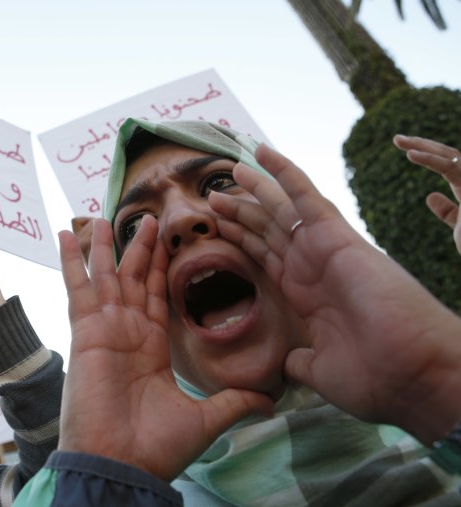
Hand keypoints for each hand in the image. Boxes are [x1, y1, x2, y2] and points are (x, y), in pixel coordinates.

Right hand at [58, 216, 272, 480]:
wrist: (123, 464)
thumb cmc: (157, 447)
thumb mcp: (206, 418)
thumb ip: (234, 401)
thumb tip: (271, 400)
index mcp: (153, 346)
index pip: (158, 295)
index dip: (162, 268)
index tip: (168, 241)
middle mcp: (128, 332)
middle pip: (134, 279)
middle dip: (140, 249)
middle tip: (148, 218)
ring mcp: (105, 329)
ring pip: (107, 276)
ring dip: (106, 247)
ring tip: (106, 217)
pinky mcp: (86, 331)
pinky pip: (78, 289)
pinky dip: (71, 261)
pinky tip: (64, 235)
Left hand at [208, 144, 460, 443]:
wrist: (414, 377)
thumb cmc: (377, 379)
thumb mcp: (320, 370)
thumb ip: (298, 360)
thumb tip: (285, 362)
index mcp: (306, 296)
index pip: (267, 258)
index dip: (242, 240)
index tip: (218, 226)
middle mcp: (313, 268)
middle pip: (269, 230)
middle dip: (241, 212)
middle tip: (213, 196)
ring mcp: (324, 250)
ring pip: (282, 210)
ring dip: (255, 189)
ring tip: (230, 168)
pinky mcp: (337, 237)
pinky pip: (306, 197)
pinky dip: (284, 173)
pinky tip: (263, 152)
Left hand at [393, 134, 460, 253]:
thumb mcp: (459, 227)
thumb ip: (448, 211)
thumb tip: (430, 195)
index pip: (450, 165)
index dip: (429, 156)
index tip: (407, 151)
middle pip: (450, 155)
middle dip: (424, 145)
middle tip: (397, 139)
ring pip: (451, 155)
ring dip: (424, 146)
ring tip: (399, 141)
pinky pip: (451, 167)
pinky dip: (431, 159)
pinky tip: (411, 154)